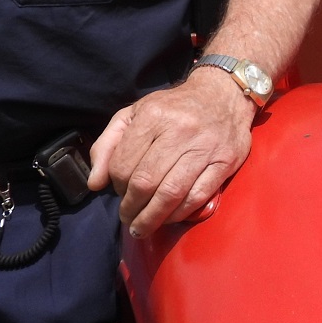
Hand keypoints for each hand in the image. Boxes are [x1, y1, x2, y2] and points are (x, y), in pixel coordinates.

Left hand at [88, 66, 255, 236]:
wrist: (223, 95)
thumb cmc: (173, 108)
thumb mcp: (134, 114)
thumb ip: (108, 145)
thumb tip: (95, 183)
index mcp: (153, 116)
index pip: (123, 164)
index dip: (116, 186)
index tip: (119, 192)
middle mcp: (179, 130)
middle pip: (145, 182)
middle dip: (131, 208)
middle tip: (128, 219)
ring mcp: (204, 147)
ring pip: (171, 194)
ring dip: (152, 218)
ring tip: (142, 227)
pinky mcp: (225, 161)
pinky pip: (198, 196)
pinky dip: (180, 213)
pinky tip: (170, 217)